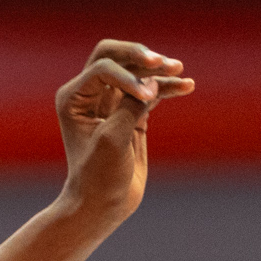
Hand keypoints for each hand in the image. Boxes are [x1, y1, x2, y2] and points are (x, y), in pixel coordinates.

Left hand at [55, 40, 194, 220]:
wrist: (103, 205)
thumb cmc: (98, 176)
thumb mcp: (113, 139)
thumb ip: (130, 106)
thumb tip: (153, 81)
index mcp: (73, 97)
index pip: (103, 68)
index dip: (127, 77)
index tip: (146, 98)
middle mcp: (89, 95)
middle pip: (114, 55)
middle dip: (139, 55)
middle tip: (160, 62)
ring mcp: (111, 102)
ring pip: (136, 70)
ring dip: (158, 69)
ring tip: (179, 70)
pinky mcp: (131, 113)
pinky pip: (151, 90)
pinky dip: (168, 87)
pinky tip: (187, 86)